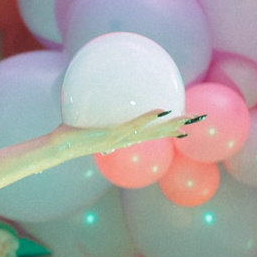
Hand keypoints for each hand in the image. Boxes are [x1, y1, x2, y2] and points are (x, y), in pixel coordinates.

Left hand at [54, 110, 205, 157]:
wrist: (59, 147)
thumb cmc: (69, 137)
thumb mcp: (86, 131)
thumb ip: (96, 130)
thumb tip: (100, 126)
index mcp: (123, 139)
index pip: (150, 135)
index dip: (168, 132)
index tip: (184, 127)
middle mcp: (126, 141)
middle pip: (159, 135)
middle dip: (179, 128)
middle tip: (198, 120)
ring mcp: (121, 139)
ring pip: (153, 132)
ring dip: (172, 125)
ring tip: (189, 117)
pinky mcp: (112, 136)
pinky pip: (134, 125)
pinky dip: (149, 118)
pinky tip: (162, 109)